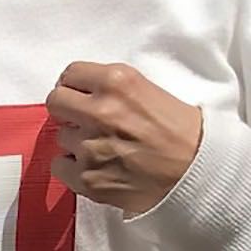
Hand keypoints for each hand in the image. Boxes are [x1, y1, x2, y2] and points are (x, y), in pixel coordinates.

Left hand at [45, 62, 201, 214]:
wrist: (194, 171)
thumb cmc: (179, 131)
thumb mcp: (149, 91)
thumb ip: (112, 89)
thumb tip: (82, 92)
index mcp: (117, 83)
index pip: (70, 74)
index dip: (75, 85)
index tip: (81, 93)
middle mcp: (99, 112)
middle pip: (55, 101)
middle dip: (66, 108)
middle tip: (82, 117)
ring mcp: (89, 147)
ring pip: (60, 136)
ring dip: (75, 140)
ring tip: (103, 145)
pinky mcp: (84, 177)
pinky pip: (59, 165)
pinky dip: (72, 166)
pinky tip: (96, 165)